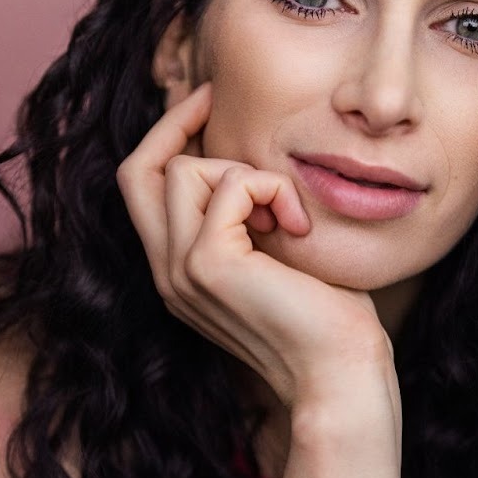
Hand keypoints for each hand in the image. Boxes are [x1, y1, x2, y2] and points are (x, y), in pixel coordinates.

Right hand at [116, 81, 393, 412]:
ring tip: (286, 214)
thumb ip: (247, 217)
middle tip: (220, 103)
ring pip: (184, 169)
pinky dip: (272, 190)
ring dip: (247, 174)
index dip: (166, 137)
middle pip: (137, 169)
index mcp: (178, 272)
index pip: (140, 186)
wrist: (339, 374)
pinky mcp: (209, 264)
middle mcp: (167, 273)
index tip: (208, 103)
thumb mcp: (274, 255)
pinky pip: (230, 184)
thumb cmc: (325, 320)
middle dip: (179, 124)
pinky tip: (299, 227)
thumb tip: (246, 160)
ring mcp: (181, 270)